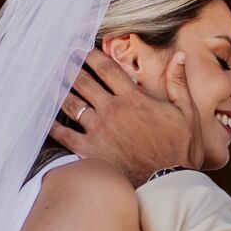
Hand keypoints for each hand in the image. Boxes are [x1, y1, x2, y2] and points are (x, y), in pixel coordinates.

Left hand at [50, 49, 203, 186]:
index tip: (80, 47)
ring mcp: (99, 130)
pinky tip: (44, 118)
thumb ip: (179, 83)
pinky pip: (64, 135)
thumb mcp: (187, 113)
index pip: (107, 69)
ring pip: (71, 104)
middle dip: (69, 67)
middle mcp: (112, 110)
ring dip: (58, 90)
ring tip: (48, 80)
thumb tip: (180, 55)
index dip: (91, 55)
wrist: (167, 183)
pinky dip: (52, 125)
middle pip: (84, 82)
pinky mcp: (90, 151)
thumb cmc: (180, 150)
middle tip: (59, 58)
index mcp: (134, 98)